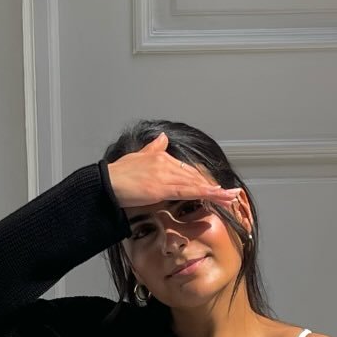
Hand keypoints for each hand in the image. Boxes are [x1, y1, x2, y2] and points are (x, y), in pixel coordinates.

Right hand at [107, 132, 239, 210]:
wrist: (105, 183)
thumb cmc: (116, 175)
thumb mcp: (136, 158)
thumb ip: (152, 149)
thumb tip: (162, 138)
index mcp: (161, 157)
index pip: (187, 170)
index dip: (202, 180)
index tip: (215, 187)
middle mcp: (165, 163)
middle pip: (195, 176)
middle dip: (213, 186)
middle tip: (231, 194)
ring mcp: (164, 174)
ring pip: (195, 183)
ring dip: (215, 191)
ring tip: (230, 197)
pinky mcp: (161, 186)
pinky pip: (188, 190)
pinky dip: (204, 192)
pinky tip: (216, 196)